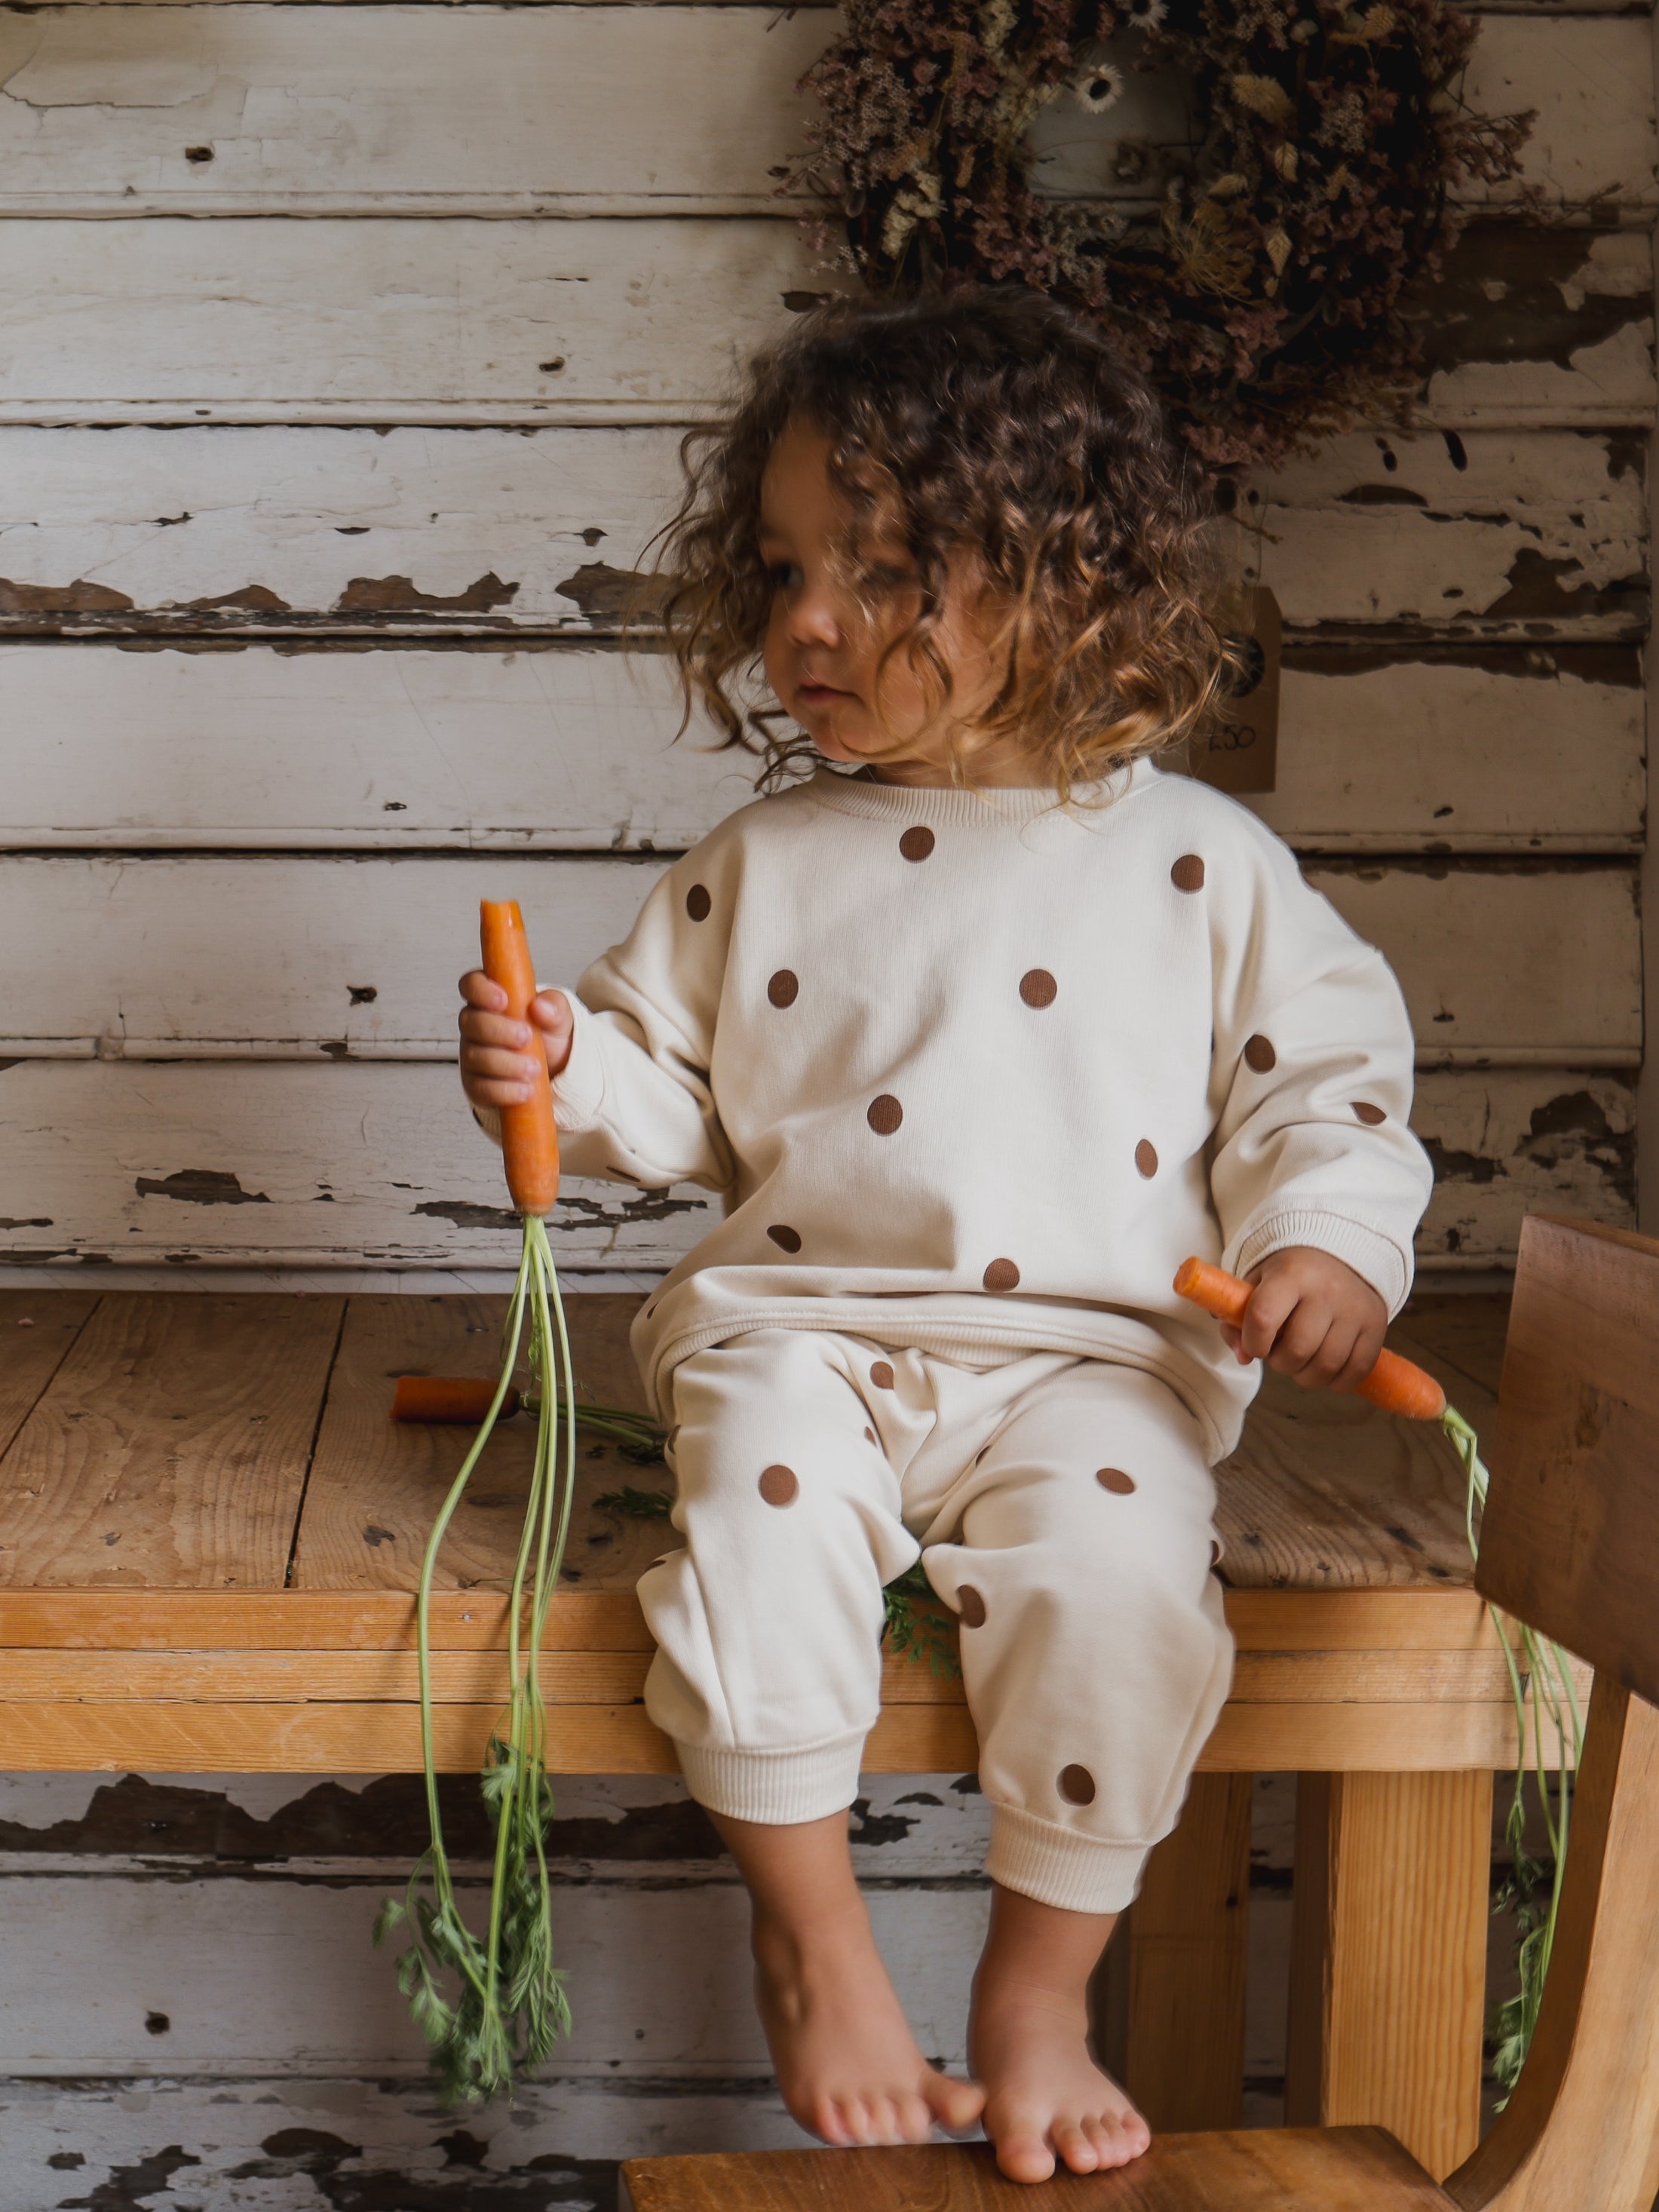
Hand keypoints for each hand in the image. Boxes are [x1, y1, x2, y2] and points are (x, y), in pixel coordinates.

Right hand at [457, 970, 572, 1109]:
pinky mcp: (476, 1085)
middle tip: (527, 1038)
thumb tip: (541, 1007)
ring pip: (476, 1057)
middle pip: (471, 1023)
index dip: (480, 990)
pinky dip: (504, 1090)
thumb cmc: (548, 1034)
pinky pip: (481, 1088)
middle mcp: (475, 1026)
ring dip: (507, 1063)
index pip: (471, 984)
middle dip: (499, 1031)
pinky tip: (525, 1090)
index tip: (503, 1001)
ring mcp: (473, 1055)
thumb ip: (555, 1006)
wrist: (556, 1070)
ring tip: (534, 1068)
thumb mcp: (560, 1016)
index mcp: (490, 999)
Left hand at [1219, 1245, 1387, 1394]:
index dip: (1254, 1342)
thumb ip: (1236, 1321)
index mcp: (1291, 1274)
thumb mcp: (1255, 1284)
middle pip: (1297, 1350)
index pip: (1263, 1318)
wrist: (1339, 1255)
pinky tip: (1325, 1368)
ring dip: (1306, 1375)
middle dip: (1281, 1362)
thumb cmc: (1289, 1276)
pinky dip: (1336, 1381)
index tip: (1256, 1345)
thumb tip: (1244, 1357)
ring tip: (1301, 1360)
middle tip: (1280, 1352)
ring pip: (1326, 1366)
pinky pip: (1356, 1371)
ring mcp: (1356, 1309)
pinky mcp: (1377, 1326)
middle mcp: (1327, 1290)